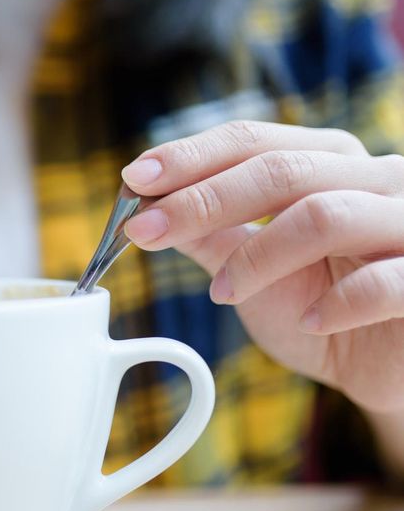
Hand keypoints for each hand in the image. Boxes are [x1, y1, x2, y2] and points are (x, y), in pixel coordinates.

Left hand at [121, 120, 403, 413]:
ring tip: (222, 292)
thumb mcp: (253, 275)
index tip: (132, 180)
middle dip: (203, 199)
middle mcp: (376, 179)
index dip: (190, 157)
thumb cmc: (323, 312)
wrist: (385, 370)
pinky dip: (338, 303)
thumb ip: (211, 239)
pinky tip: (311, 322)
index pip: (252, 141)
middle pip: (281, 169)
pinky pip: (385, 281)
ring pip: (325, 214)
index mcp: (329, 164)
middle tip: (144, 231)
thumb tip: (145, 210)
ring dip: (258, 255)